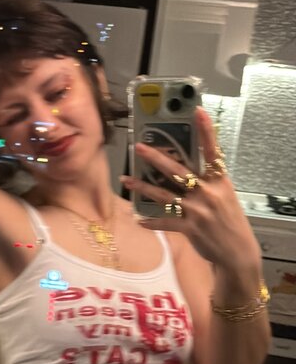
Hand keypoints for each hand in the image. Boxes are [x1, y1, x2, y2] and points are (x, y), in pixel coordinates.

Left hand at [120, 107, 260, 271]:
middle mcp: (208, 192)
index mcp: (219, 181)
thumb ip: (208, 182)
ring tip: (126, 180)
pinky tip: (138, 219)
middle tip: (139, 147)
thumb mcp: (225, 196)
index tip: (197, 111)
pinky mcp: (190, 228)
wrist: (237, 251)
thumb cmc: (230, 221)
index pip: (213, 151)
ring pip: (164, 195)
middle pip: (178, 171)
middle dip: (156, 158)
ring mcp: (198, 211)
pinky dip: (151, 222)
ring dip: (143, 187)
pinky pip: (165, 222)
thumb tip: (185, 170)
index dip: (206, 131)